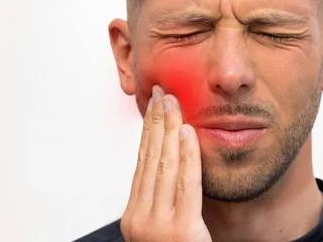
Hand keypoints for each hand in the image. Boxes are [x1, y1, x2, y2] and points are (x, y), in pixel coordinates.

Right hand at [120, 86, 211, 241]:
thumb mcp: (163, 228)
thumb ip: (164, 200)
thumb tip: (172, 162)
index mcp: (133, 217)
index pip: (141, 164)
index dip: (148, 132)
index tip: (153, 108)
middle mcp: (140, 219)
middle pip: (150, 159)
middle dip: (157, 123)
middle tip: (163, 95)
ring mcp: (158, 226)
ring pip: (165, 167)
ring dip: (170, 130)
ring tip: (174, 104)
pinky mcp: (182, 231)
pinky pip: (186, 184)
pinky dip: (188, 155)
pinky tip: (188, 133)